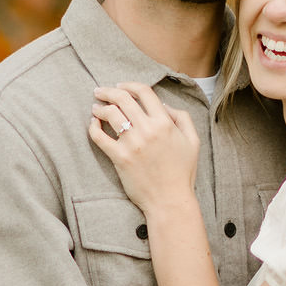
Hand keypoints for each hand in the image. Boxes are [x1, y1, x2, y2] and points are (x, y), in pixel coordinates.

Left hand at [86, 82, 200, 214]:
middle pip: (122, 99)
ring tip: (95, 108)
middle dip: (108, 91)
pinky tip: (93, 124)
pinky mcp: (120, 158)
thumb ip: (181, 118)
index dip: (129, 85)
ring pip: (110, 114)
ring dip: (100, 107)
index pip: (143, 92)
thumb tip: (162, 104)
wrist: (170, 200)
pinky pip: (100, 136)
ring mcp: (132, 144)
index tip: (120, 86)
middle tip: (99, 91)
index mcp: (165, 123)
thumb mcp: (192, 141)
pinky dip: (93, 127)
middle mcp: (148, 130)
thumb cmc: (182, 172)